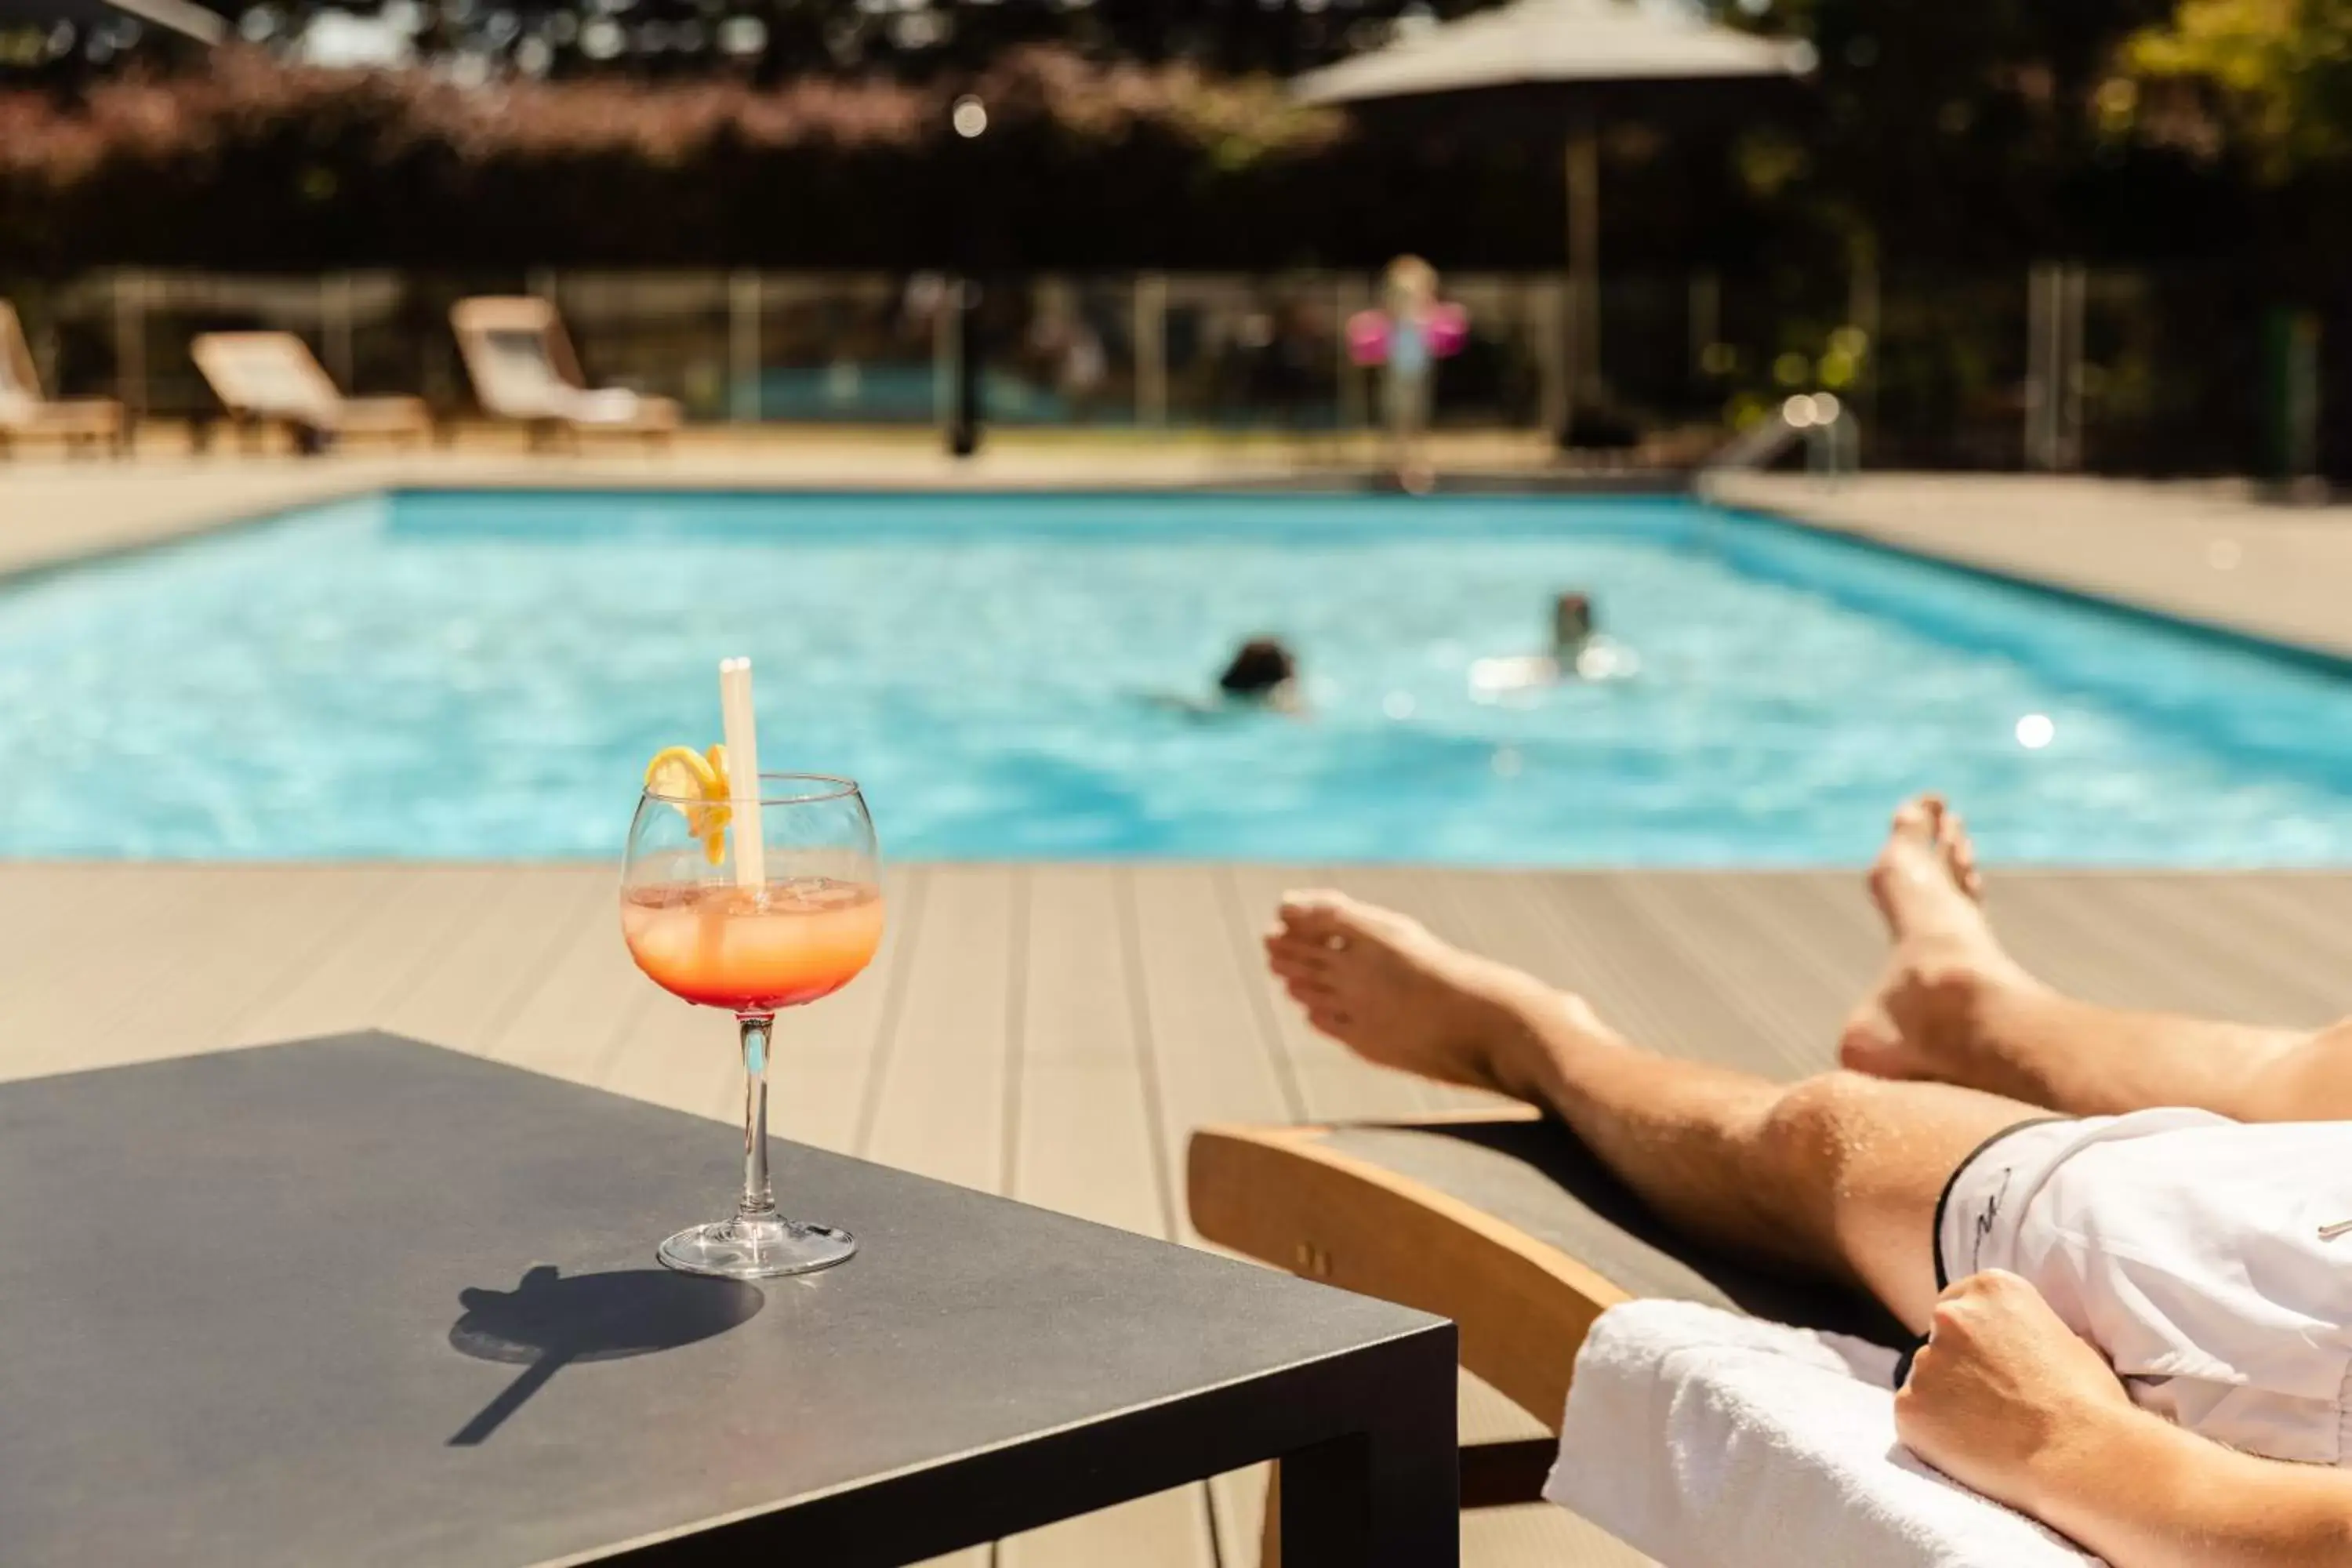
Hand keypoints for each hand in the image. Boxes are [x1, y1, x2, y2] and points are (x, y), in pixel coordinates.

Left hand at [1895, 1269, 2136, 1516]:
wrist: (2080, 1454)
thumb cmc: (2090, 1402)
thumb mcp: (2070, 1340)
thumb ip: (2030, 1330)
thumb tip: (2027, 1340)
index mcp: (1992, 1289)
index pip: (1960, 1304)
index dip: (1975, 1338)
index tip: (1990, 1364)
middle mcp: (1950, 1315)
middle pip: (1939, 1340)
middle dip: (1957, 1366)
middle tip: (1990, 1401)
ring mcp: (1925, 1360)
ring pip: (1926, 1380)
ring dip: (1945, 1400)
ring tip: (1988, 1430)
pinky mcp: (1908, 1404)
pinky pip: (1914, 1417)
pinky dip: (1933, 1433)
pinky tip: (1970, 1448)